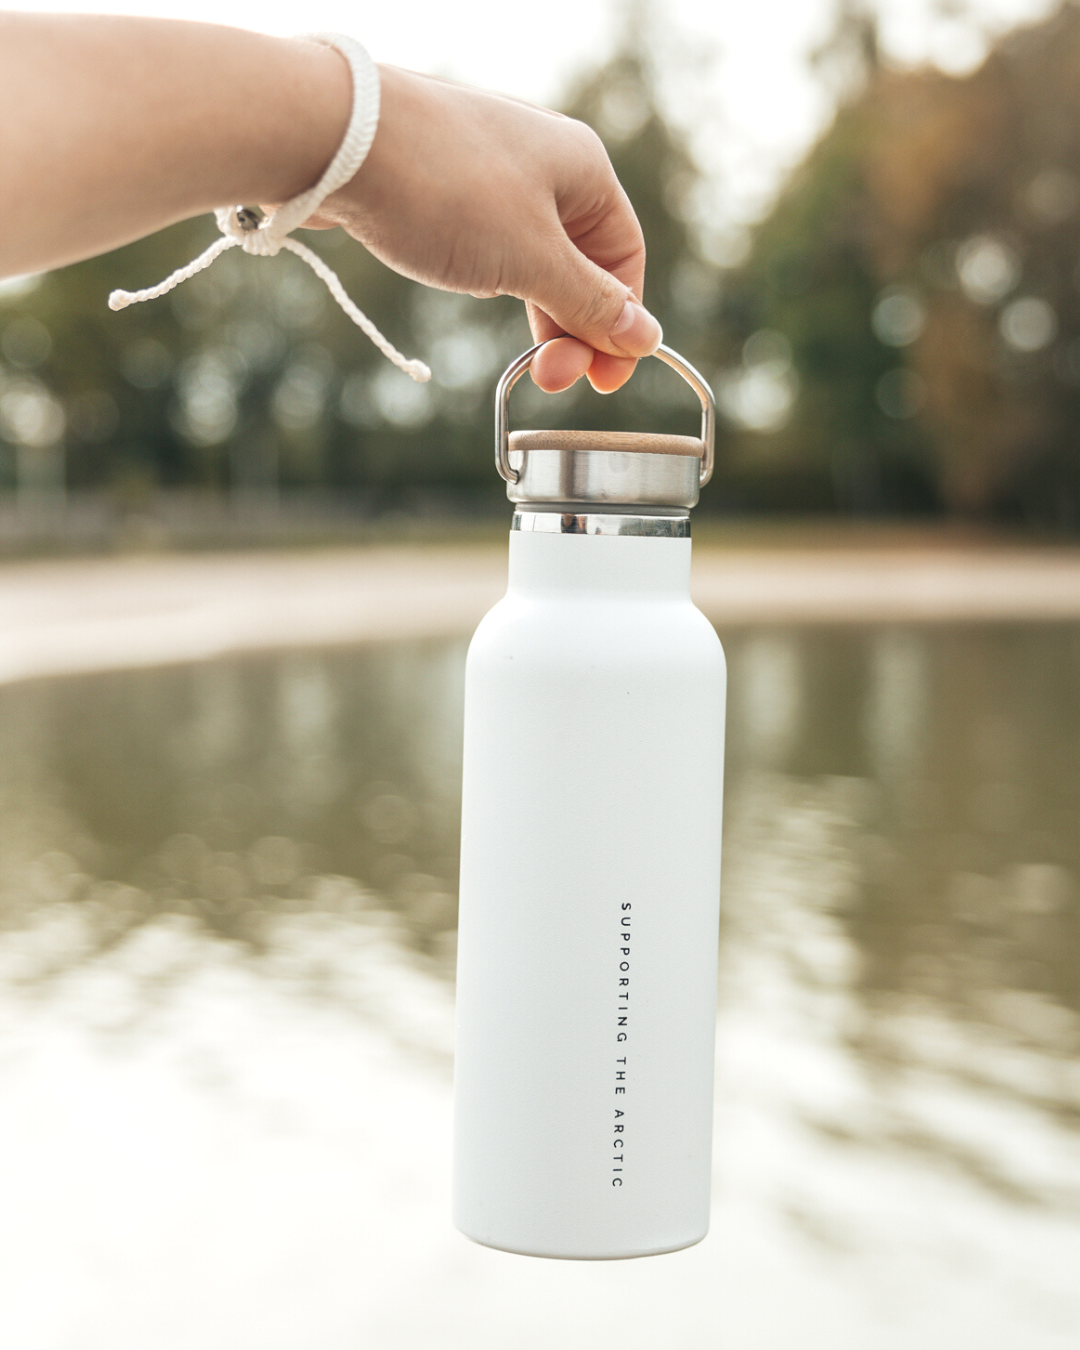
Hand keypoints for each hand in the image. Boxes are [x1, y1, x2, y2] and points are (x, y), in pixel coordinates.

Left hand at [310, 64, 661, 393]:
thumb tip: (644, 336)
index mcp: (583, 169)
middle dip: (572, 330)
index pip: (625, 260)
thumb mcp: (531, 261)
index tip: (600, 383)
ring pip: (533, 258)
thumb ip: (589, 304)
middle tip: (548, 380)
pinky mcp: (446, 185)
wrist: (334, 136)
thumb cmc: (443, 189)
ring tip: (516, 354)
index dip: (621, 326)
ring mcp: (493, 172)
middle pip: (581, 264)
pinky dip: (492, 279)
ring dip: (534, 313)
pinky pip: (488, 244)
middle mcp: (544, 164)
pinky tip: (471, 290)